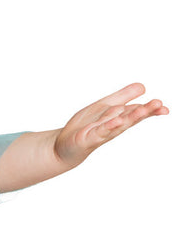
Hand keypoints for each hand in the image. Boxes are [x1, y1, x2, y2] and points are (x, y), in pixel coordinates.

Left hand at [54, 83, 168, 167]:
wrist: (65, 144)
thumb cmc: (87, 125)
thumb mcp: (106, 106)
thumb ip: (123, 96)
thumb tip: (143, 86)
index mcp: (119, 117)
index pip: (137, 111)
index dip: (151, 109)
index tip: (164, 107)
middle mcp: (114, 125)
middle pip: (131, 117)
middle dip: (145, 111)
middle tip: (159, 104)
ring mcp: (102, 132)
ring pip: (119, 123)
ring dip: (131, 117)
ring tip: (143, 110)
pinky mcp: (89, 137)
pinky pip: (101, 130)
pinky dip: (109, 126)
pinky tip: (117, 120)